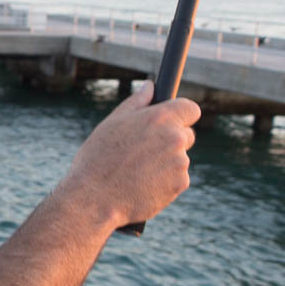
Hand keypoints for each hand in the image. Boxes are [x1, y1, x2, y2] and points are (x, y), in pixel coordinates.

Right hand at [60, 81, 198, 226]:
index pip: (191, 108)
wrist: (93, 199)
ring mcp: (181, 163)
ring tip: (135, 172)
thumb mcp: (111, 124)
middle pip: (186, 135)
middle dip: (170, 140)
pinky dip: (163, 181)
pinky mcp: (180, 185)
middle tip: (142, 152)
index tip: (171, 121)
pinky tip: (141, 185)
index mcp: (160, 118)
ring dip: (164, 163)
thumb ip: (137, 102)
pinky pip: (176, 179)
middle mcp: (176, 138)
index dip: (181, 114)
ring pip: (179, 159)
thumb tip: (151, 86)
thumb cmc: (97, 159)